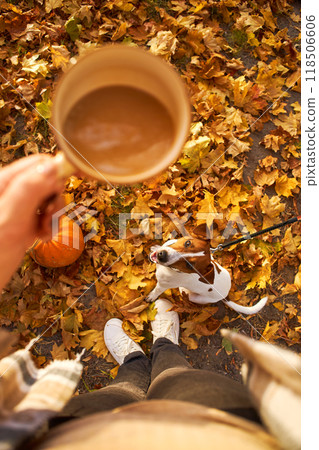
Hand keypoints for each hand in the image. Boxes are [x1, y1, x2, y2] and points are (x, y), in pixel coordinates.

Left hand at [0, 154, 64, 290]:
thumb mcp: (10, 217)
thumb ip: (29, 189)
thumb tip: (52, 167)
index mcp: (3, 181)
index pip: (39, 164)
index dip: (58, 172)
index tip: (74, 182)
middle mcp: (11, 190)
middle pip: (48, 180)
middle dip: (55, 200)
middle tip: (48, 217)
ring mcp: (18, 206)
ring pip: (49, 198)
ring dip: (54, 216)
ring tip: (44, 231)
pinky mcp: (24, 220)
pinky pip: (46, 215)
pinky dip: (49, 226)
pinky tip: (41, 236)